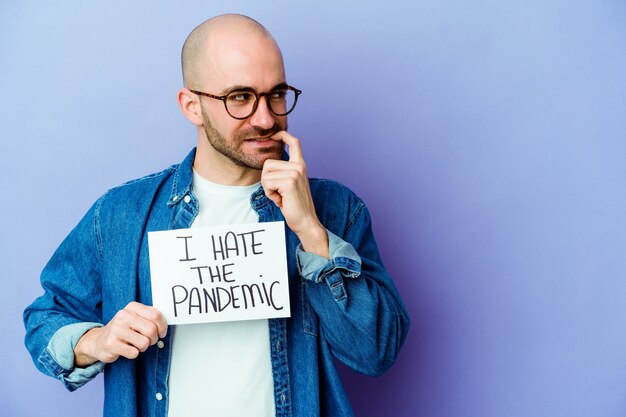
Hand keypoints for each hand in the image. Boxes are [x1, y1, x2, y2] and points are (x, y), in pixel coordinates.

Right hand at [73, 302, 166, 366]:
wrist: (98, 341)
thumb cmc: (122, 330)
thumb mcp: (135, 318)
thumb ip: (149, 318)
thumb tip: (166, 325)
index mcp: (132, 307)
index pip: (155, 315)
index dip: (163, 326)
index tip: (162, 332)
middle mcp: (123, 316)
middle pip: (151, 330)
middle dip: (154, 339)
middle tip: (149, 341)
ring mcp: (116, 329)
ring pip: (144, 343)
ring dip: (143, 347)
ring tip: (136, 344)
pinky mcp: (111, 344)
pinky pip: (134, 353)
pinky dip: (134, 354)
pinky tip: (126, 349)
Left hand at [262, 131, 328, 257]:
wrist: (306, 222)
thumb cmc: (295, 205)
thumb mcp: (290, 184)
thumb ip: (284, 172)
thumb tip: (268, 164)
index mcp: (300, 165)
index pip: (294, 142)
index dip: (282, 135)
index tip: (274, 135)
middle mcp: (299, 166)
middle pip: (268, 163)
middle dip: (267, 180)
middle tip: (279, 193)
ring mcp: (295, 172)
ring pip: (266, 174)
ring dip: (268, 189)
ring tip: (281, 197)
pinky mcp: (290, 181)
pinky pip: (267, 183)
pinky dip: (270, 194)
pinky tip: (281, 201)